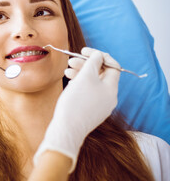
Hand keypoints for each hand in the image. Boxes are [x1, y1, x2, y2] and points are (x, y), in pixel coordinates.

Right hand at [34, 47, 119, 172]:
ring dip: (81, 73)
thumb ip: (93, 62)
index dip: (100, 56)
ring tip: (67, 71)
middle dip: (87, 65)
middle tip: (72, 60)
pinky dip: (80, 84)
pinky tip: (69, 82)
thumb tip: (98, 55)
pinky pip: (88, 93)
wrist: (67, 129)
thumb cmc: (76, 101)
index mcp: (112, 89)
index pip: (112, 66)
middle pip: (101, 74)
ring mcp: (100, 106)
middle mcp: (109, 98)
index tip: (85, 51)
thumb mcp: (86, 76)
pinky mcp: (90, 111)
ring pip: (93, 83)